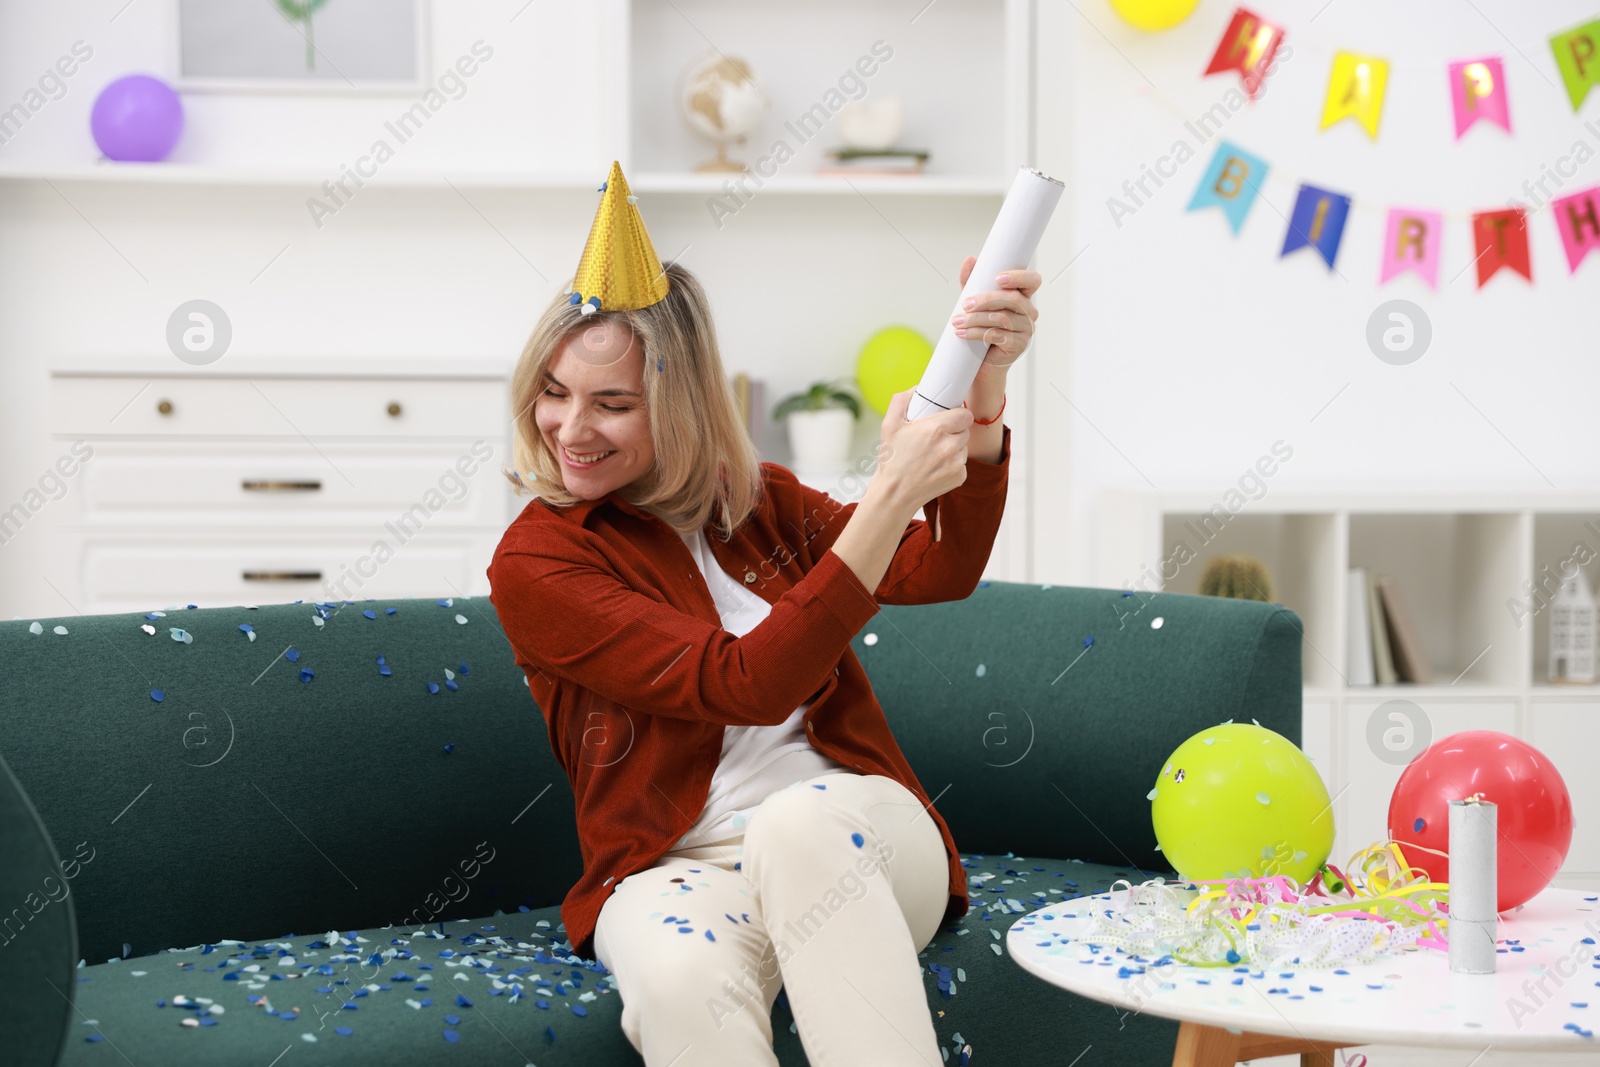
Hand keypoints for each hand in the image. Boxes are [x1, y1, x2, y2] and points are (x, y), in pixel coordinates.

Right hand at [874, 387, 971, 510]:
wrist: (895, 494)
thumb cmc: (892, 460)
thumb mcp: (889, 425)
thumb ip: (902, 400)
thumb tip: (918, 388)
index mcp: (935, 429)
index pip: (965, 414)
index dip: (957, 415)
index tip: (948, 418)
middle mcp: (949, 446)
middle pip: (965, 429)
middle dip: (953, 431)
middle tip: (935, 437)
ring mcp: (956, 463)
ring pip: (964, 446)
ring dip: (954, 447)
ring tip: (933, 454)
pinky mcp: (960, 477)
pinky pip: (962, 463)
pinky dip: (952, 464)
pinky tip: (936, 467)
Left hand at [952, 256, 1040, 372]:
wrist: (982, 361)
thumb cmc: (982, 327)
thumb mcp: (976, 302)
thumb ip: (973, 281)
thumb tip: (970, 259)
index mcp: (1023, 297)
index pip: (1032, 280)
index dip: (1019, 277)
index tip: (997, 278)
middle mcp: (1028, 312)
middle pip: (1013, 299)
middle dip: (986, 300)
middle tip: (965, 304)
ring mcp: (1026, 329)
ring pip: (1001, 318)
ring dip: (975, 319)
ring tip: (957, 321)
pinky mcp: (1018, 345)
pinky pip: (996, 335)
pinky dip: (976, 333)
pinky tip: (962, 334)